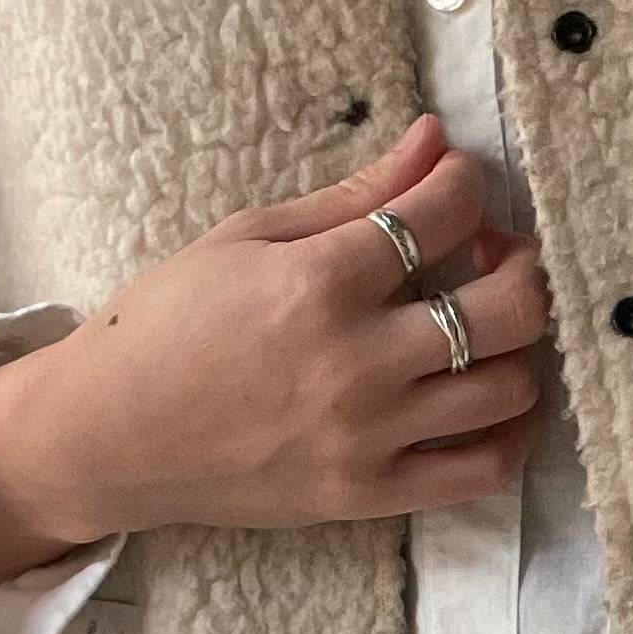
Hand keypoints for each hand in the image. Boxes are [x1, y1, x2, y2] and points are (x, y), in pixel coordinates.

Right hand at [0, 118, 553, 597]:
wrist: (108, 436)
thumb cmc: (167, 324)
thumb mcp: (248, 236)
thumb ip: (354, 194)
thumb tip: (433, 139)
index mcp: (321, 282)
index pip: (443, 214)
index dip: (466, 182)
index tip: (457, 180)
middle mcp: (358, 361)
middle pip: (509, 307)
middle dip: (522, 264)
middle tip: (493, 254)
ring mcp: (370, 434)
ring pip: (509, 388)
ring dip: (524, 346)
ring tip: (491, 324)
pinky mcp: (370, 494)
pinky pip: (481, 471)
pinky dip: (512, 435)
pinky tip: (495, 400)